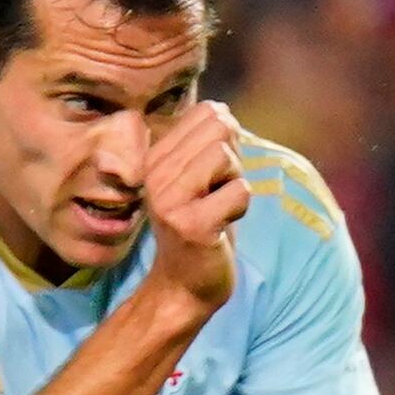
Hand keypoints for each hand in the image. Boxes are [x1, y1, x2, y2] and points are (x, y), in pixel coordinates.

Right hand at [134, 101, 249, 318]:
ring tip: (217, 208)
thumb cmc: (201, 225)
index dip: (225, 141)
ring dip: (235, 183)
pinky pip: (240, 191)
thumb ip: (209, 141)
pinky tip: (220, 227)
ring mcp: (169, 200)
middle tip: (216, 194)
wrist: (184, 284)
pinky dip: (240, 208)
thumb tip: (223, 110)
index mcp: (155, 156)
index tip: (210, 177)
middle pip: (220, 128)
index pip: (209, 112)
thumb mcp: (200, 176)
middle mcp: (154, 174)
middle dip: (233, 160)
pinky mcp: (191, 225)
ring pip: (226, 156)